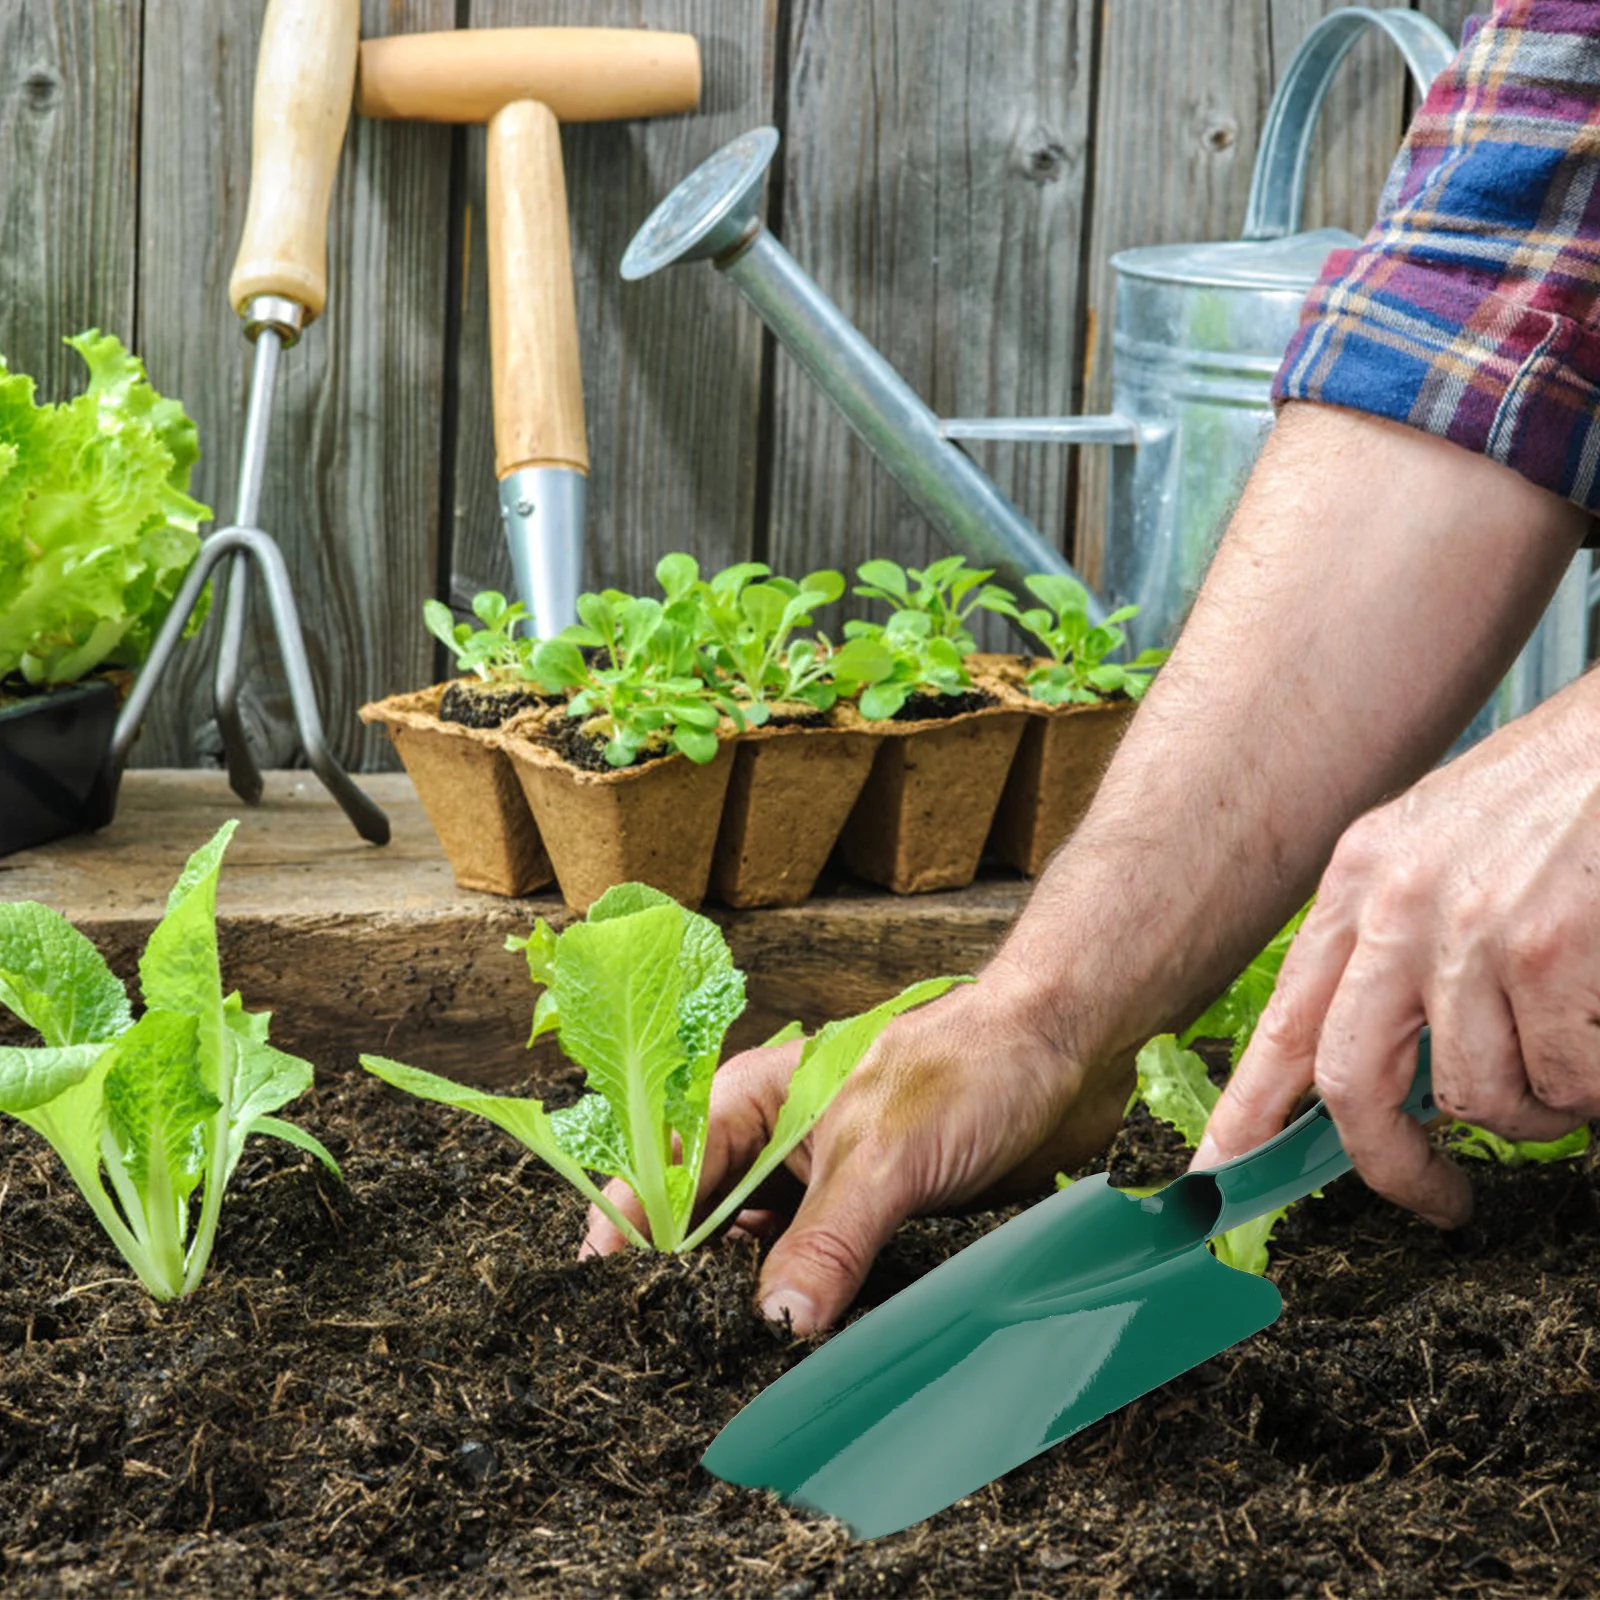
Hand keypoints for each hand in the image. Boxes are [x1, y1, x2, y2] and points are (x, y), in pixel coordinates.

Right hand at [580, 965, 1133, 1332]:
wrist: (1065, 1052)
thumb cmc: (967, 1067)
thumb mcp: (882, 1155)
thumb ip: (825, 1240)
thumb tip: (774, 1324)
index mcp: (754, 1101)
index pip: (667, 1171)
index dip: (630, 1229)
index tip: (603, 1294)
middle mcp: (778, 1144)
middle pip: (706, 1222)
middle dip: (686, 1281)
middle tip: (667, 1352)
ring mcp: (825, 1184)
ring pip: (763, 1254)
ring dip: (750, 1303)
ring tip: (727, 1368)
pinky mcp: (873, 1217)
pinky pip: (822, 1274)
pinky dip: (809, 1310)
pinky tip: (803, 1355)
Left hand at [1193, 674, 1599, 1226]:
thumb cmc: (1564, 796)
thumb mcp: (1444, 848)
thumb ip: (1400, 940)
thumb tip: (1393, 1060)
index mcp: (1360, 879)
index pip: (1284, 1018)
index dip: (1248, 1107)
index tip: (1221, 1172)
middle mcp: (1396, 906)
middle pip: (1351, 1081)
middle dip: (1391, 1164)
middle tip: (1436, 1198)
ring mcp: (1469, 930)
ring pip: (1477, 1098)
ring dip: (1533, 1112)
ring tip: (1568, 1067)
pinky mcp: (1547, 954)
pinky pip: (1565, 1082)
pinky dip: (1590, 1087)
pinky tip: (1599, 1033)